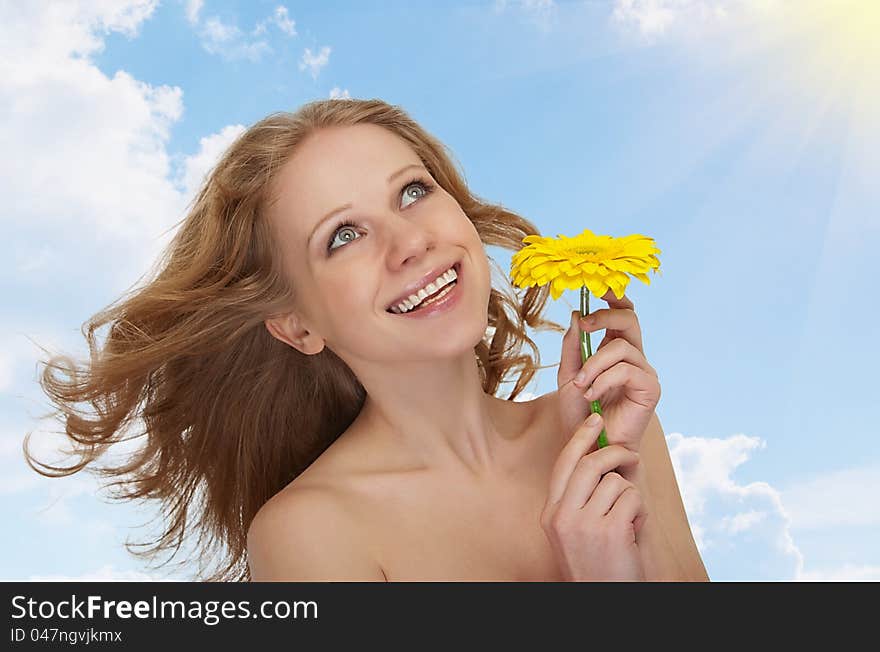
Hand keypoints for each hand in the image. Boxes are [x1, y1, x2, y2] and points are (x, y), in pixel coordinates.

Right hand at [541, 413, 648, 580]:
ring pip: (616, 483)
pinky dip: (640, 512)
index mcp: (550, 514)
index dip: (580, 438)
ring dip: (630, 496)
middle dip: (614, 453)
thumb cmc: (596, 566)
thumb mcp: (575, 531)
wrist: (603, 600)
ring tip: (628, 520)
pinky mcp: (610, 531)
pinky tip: (633, 532)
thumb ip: (581, 498)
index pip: (563, 464)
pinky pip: (632, 499)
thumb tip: (600, 457)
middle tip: (631, 455)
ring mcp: (584, 524)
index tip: (595, 422)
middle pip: (589, 464)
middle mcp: (562, 516)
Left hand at [556, 290, 660, 455]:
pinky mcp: (651, 389)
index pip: (623, 314)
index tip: (598, 287)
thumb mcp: (568, 375)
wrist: (589, 446)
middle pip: (630, 318)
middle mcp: (634, 357)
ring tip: (580, 385)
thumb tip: (576, 314)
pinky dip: (603, 380)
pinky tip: (592, 395)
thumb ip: (573, 346)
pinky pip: (626, 370)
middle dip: (605, 315)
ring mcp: (644, 372)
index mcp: (615, 350)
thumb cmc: (580, 414)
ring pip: (620, 347)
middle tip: (584, 324)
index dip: (615, 297)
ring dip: (593, 364)